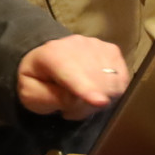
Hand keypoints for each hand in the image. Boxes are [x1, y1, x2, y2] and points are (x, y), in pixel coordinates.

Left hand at [14, 35, 129, 117]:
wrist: (48, 59)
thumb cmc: (38, 80)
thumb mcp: (32, 94)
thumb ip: (50, 98)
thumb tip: (76, 99)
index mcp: (51, 54)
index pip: (72, 72)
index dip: (87, 88)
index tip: (100, 101)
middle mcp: (76, 45)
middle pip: (96, 82)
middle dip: (88, 104)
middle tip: (71, 109)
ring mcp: (97, 45)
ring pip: (112, 82)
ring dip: (101, 99)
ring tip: (81, 99)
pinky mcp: (112, 50)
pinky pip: (122, 80)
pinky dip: (112, 92)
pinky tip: (96, 91)